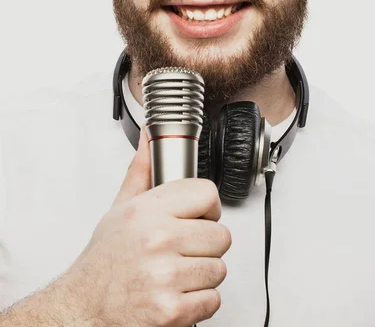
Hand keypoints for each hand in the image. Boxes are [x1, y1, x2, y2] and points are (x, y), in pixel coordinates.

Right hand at [62, 128, 230, 326]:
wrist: (83, 308)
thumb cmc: (105, 261)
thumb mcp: (120, 208)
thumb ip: (142, 171)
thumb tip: (149, 136)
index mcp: (148, 211)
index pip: (207, 193)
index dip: (208, 207)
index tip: (200, 217)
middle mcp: (158, 240)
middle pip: (220, 235)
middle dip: (206, 245)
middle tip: (183, 250)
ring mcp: (166, 276)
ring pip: (219, 268)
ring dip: (202, 275)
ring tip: (177, 273)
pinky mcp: (172, 310)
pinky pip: (212, 300)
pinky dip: (199, 302)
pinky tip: (177, 293)